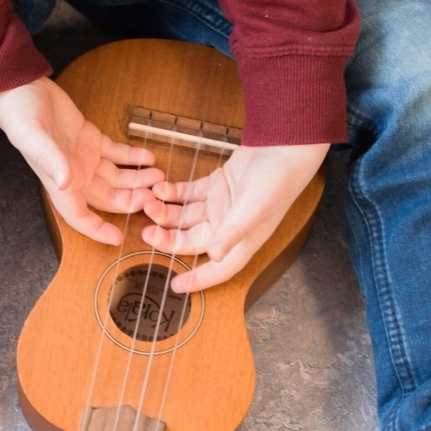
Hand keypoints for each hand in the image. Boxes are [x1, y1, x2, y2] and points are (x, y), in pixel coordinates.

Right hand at [0, 77, 163, 245]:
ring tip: (158, 176)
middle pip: (108, 198)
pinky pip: (117, 154)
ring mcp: (84, 157)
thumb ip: (49, 160)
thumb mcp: (31, 136)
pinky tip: (148, 156)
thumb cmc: (18, 113)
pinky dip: (133, 157)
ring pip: (117, 177)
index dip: (98, 230)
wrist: (19, 88)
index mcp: (59, 181)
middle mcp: (74, 174)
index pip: (79, 216)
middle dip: (131, 201)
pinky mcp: (91, 139)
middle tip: (154, 197)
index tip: (118, 238)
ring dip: (138, 179)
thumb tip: (66, 182)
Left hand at [141, 143, 328, 292]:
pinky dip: (173, 193)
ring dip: (166, 213)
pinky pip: (188, 195)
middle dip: (168, 239)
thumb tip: (214, 256)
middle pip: (192, 241)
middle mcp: (229, 227)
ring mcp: (220, 206)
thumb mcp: (253, 208)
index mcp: (242, 240)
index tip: (174, 285)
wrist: (284, 145)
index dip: (197, 279)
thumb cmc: (276, 180)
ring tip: (149, 203)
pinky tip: (160, 188)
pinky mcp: (216, 186)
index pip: (218, 269)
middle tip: (147, 233)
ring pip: (185, 217)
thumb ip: (232, 232)